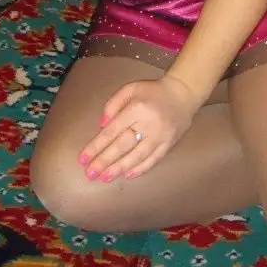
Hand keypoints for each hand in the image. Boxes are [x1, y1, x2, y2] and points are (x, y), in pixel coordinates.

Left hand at [78, 75, 200, 181]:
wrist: (183, 94)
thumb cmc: (152, 92)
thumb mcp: (131, 88)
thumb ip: (114, 103)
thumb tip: (101, 125)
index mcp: (137, 108)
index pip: (112, 130)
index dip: (96, 145)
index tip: (83, 158)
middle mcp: (149, 123)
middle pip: (122, 145)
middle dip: (104, 161)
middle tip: (90, 173)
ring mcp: (161, 135)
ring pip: (137, 156)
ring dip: (119, 168)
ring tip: (104, 178)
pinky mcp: (169, 143)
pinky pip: (153, 159)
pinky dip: (140, 169)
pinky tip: (126, 175)